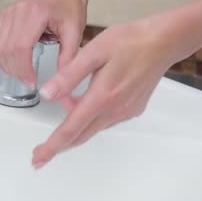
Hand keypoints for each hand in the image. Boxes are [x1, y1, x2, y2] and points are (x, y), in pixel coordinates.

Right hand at [0, 0, 87, 86]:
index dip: (23, 68)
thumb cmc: (69, 8)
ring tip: (21, 75)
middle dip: (16, 70)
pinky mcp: (5, 16)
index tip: (32, 81)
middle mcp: (18, 11)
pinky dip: (1, 56)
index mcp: (36, 13)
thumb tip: (61, 79)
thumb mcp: (74, 33)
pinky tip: (12, 65)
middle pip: (7, 49)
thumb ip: (68, 56)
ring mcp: (9, 13)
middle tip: (28, 82)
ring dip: (7, 65)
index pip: (21, 46)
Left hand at [31, 14, 194, 167]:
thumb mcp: (93, 52)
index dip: (52, 146)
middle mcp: (115, 110)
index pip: (71, 129)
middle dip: (59, 146)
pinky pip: (106, 119)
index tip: (38, 159)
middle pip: (81, 135)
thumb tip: (47, 95)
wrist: (163, 42)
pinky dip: (91, 115)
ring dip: (76, 123)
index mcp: (102, 97)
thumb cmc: (129, 41)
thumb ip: (69, 75)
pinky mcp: (133, 109)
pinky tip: (88, 97)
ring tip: (66, 100)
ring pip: (94, 127)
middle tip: (40, 153)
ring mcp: (126, 112)